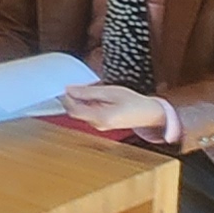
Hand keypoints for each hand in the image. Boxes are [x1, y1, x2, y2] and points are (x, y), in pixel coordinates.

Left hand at [59, 83, 174, 139]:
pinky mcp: (102, 124)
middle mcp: (98, 125)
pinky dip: (86, 105)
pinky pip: (88, 114)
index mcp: (100, 117)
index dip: (65, 98)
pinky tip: (94, 97)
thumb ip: (89, 92)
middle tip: (73, 86)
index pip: (73, 110)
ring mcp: (99, 126)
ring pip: (80, 113)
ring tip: (86, 90)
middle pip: (75, 112)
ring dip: (79, 101)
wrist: (149, 114)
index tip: (63, 87)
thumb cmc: (134, 102)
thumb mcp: (111, 92)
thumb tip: (70, 89)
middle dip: (71, 99)